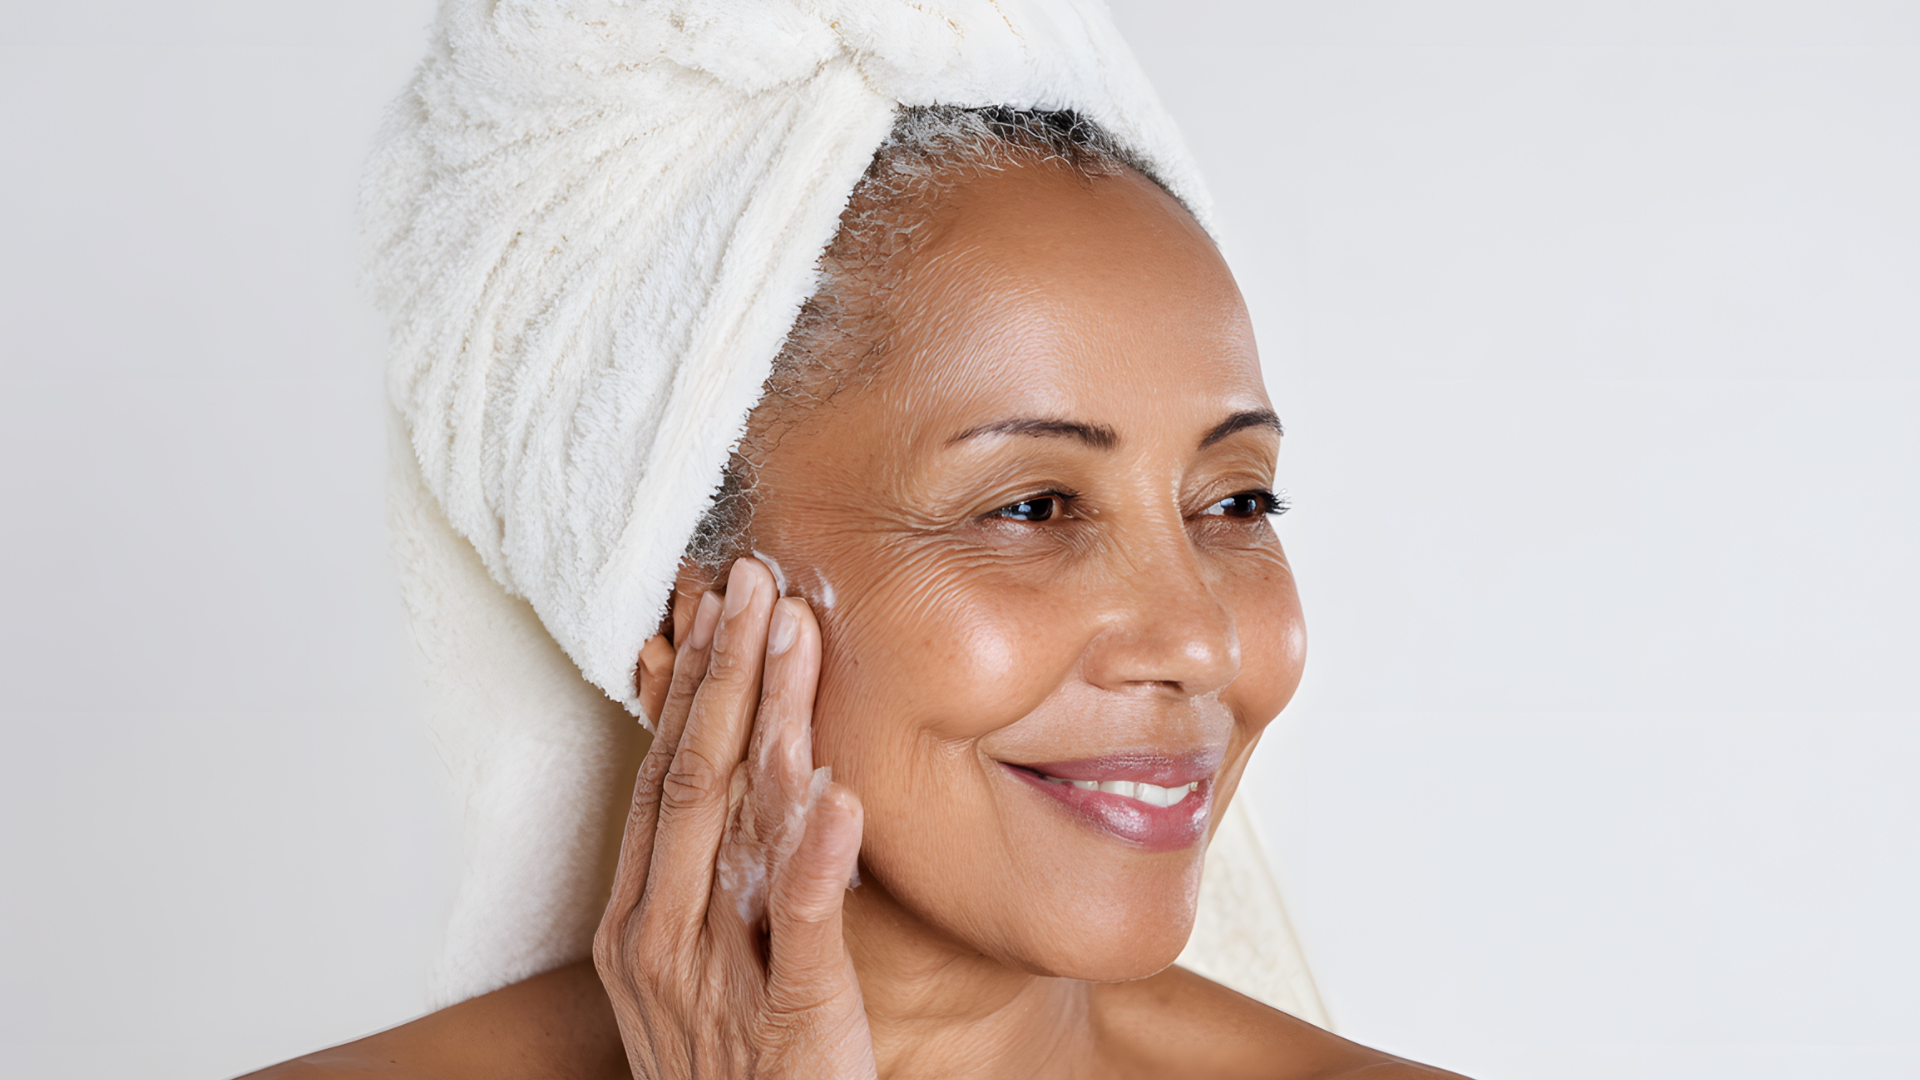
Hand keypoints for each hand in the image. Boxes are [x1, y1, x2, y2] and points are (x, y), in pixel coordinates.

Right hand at [594, 558, 874, 1078]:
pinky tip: (837, 795)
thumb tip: (756, 775)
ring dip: (764, 722)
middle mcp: (660, 940)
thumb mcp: (702, 967)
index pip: (663, 778)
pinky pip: (801, 932)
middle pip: (692, 779)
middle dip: (723, 674)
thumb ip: (719, 878)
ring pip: (735, 828)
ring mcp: (716, 981)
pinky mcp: (788, 1025)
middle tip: (753, 580)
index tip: (719, 605)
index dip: (692, 688)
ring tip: (792, 637)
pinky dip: (817, 860)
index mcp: (639, 922)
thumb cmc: (733, 1072)